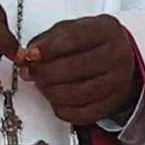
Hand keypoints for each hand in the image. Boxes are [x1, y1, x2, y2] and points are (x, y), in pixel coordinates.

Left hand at [21, 16, 142, 126]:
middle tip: (29, 73)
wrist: (118, 61)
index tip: (30, 55)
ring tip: (42, 84)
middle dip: (45, 72)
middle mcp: (119, 56)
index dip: (49, 48)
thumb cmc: (88, 44)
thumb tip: (25, 57)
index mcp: (107, 31)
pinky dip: (62, 109)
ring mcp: (119, 82)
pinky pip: (82, 114)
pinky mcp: (113, 104)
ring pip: (77, 94)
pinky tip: (56, 99)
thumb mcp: (71, 30)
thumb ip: (47, 40)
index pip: (75, 38)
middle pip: (75, 68)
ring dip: (51, 91)